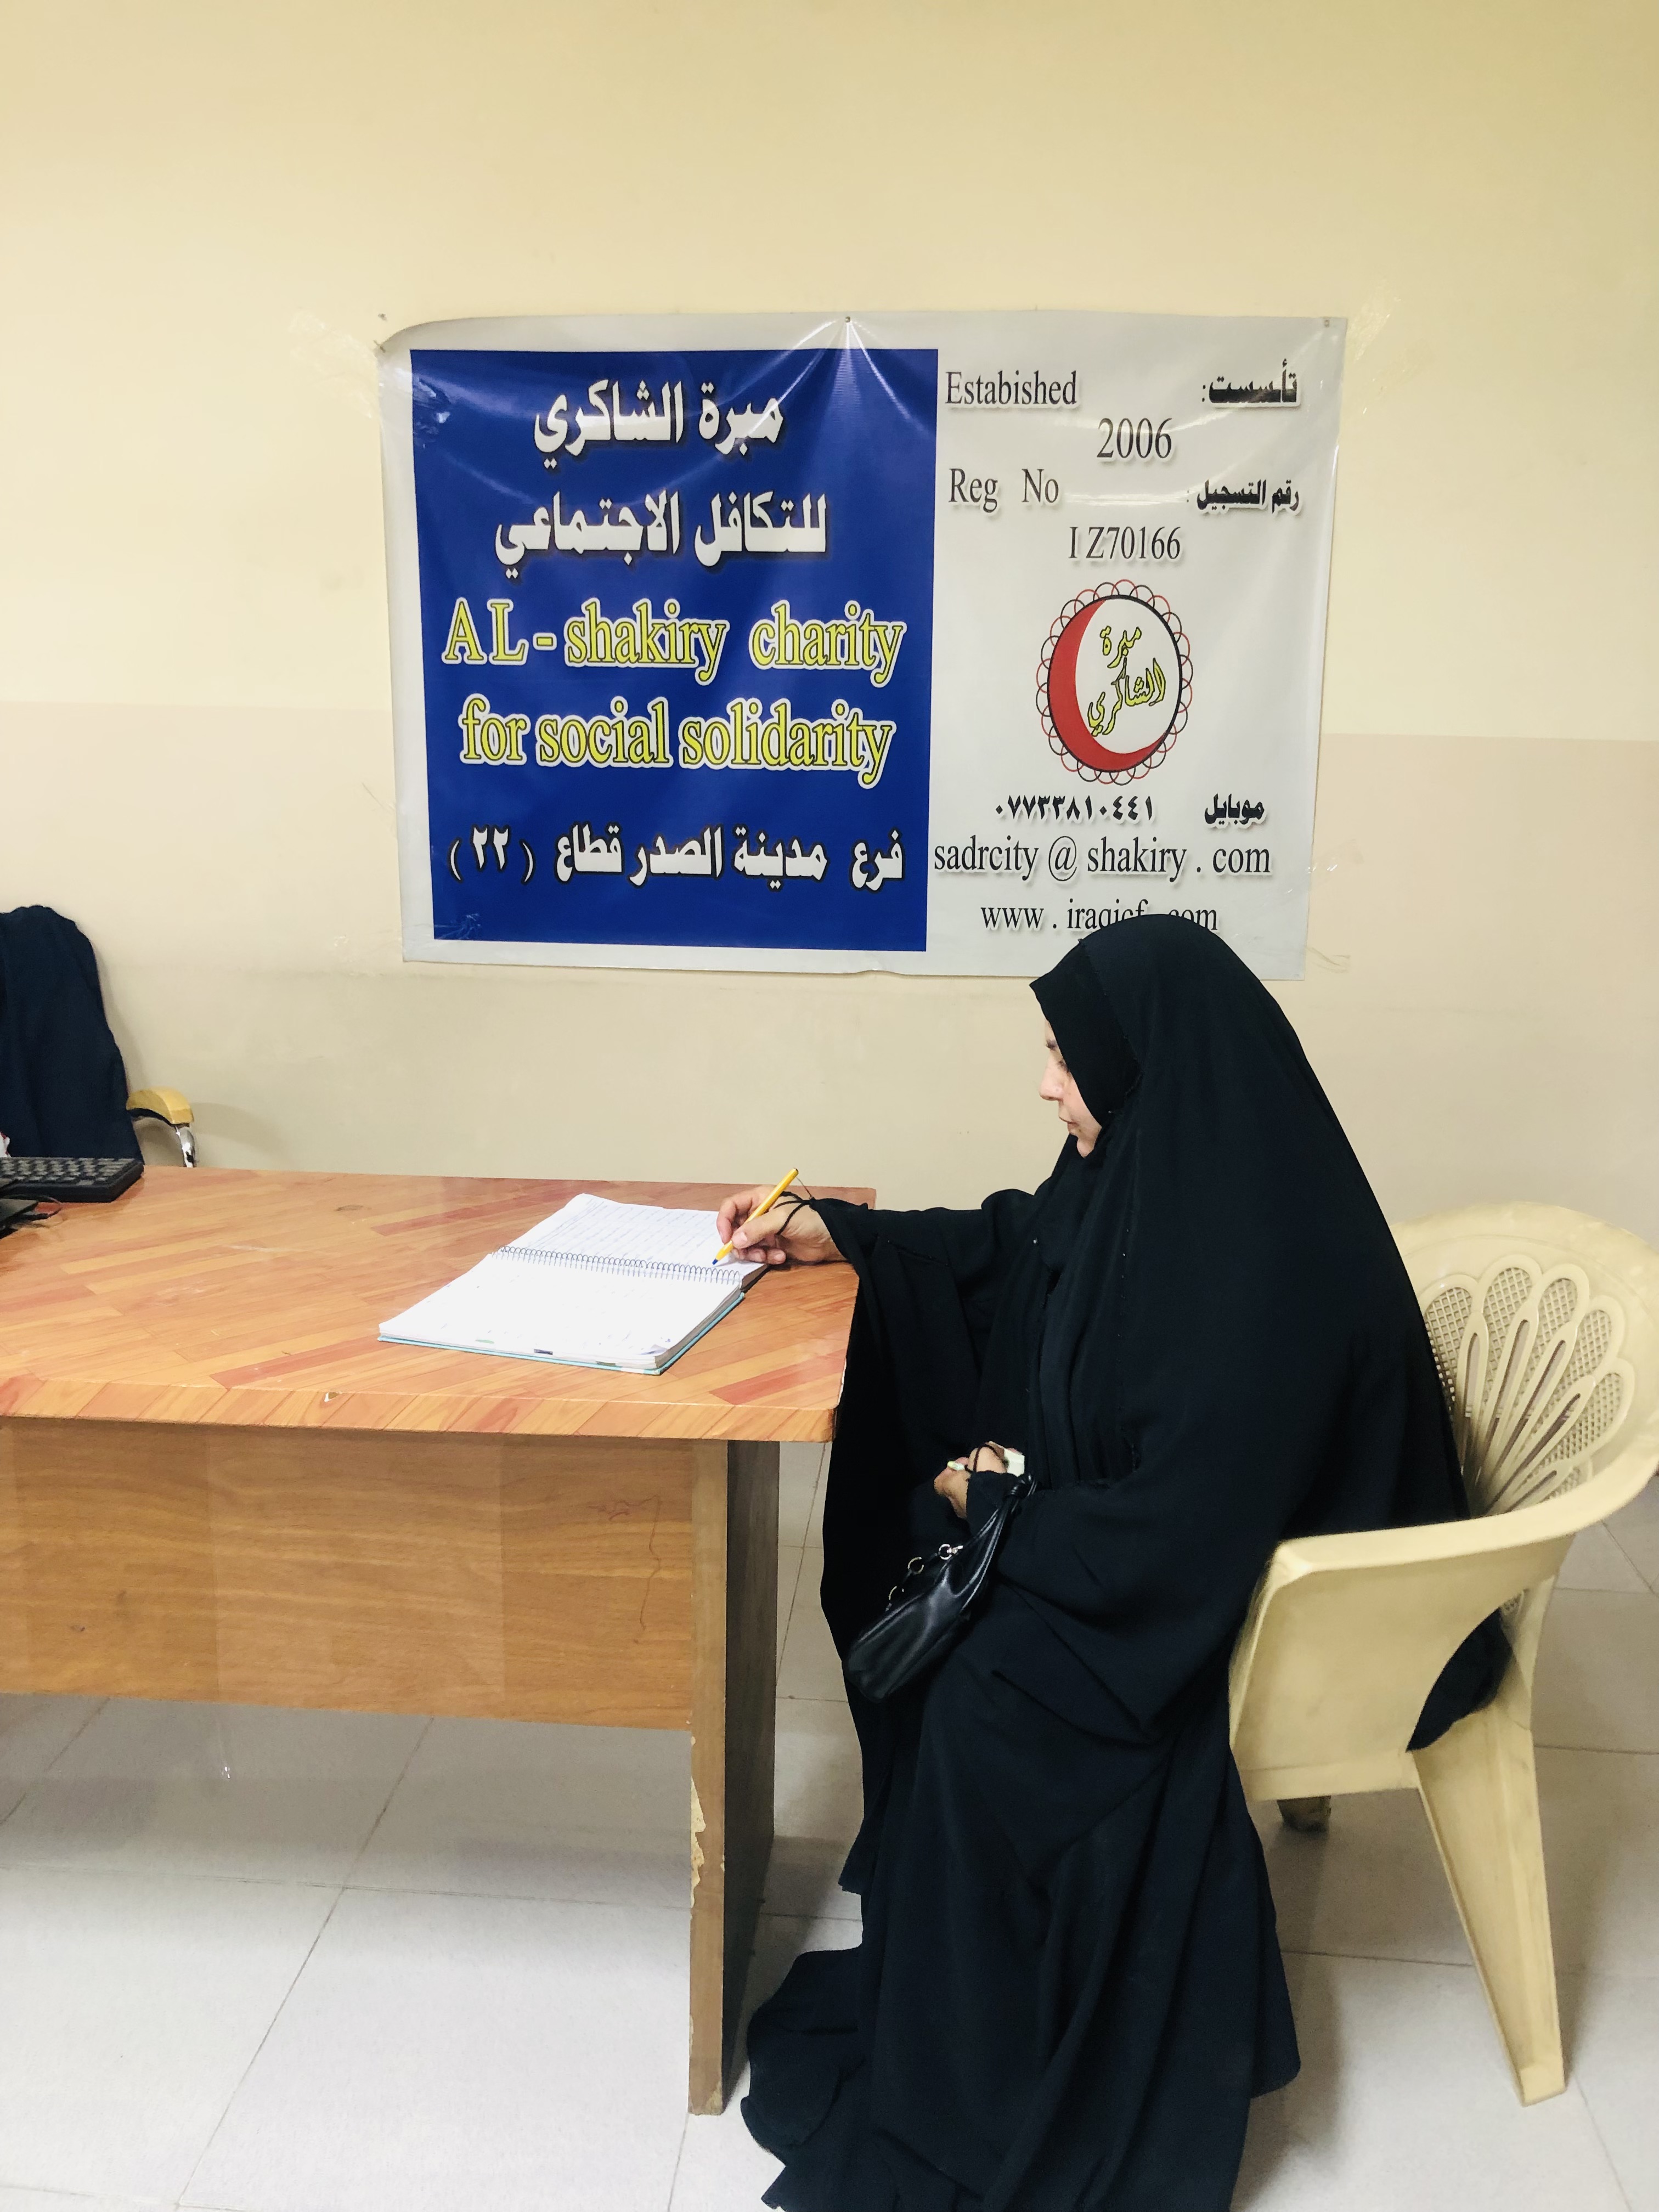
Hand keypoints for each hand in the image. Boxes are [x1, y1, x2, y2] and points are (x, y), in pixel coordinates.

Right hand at [716, 1185, 836, 1267]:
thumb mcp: (782, 1219)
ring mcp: (764, 1231)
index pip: (731, 1206)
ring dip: (754, 1252)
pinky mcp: (771, 1245)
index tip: (726, 1238)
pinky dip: (766, 1257)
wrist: (830, 1238)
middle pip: (734, 1228)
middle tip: (746, 1252)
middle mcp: (758, 1214)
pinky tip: (780, 1256)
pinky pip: (758, 1253)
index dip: (724, 1221)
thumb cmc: (809, 1220)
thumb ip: (757, 1228)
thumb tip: (735, 1241)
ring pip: (745, 1244)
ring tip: (769, 1254)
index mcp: (759, 1198)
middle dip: (739, 1242)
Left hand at [933, 1442, 1006, 1521]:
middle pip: (964, 1483)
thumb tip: (994, 1450)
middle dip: (977, 1471)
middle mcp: (957, 1503)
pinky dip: (1000, 1491)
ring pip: (980, 1492)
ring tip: (1008, 1469)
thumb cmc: (985, 1478)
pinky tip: (1014, 1480)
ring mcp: (972, 1514)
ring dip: (991, 1480)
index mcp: (950, 1487)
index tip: (967, 1461)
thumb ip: (985, 1450)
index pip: (942, 1479)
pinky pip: (992, 1500)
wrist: (1003, 1506)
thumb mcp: (984, 1454)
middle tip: (990, 1463)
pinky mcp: (988, 1519)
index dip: (954, 1468)